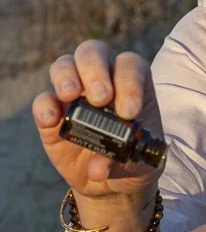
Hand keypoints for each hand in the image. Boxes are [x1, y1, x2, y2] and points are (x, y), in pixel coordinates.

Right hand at [32, 40, 164, 199]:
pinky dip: (45, 106)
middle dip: (94, 70)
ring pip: (64, 65)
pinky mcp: (52, 113)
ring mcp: (74, 94)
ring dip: (66, 77)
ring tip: (71, 96)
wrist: (111, 179)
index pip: (129, 65)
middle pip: (93, 52)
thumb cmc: (131, 158)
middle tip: (100, 99)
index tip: (129, 112)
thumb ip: (119, 159)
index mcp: (130, 82)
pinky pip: (43, 100)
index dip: (129, 82)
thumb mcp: (135, 161)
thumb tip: (97, 168)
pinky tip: (52, 119)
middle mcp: (101, 79)